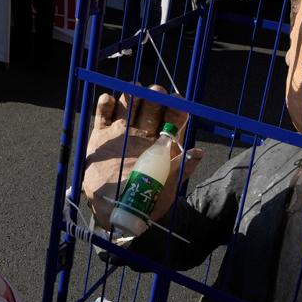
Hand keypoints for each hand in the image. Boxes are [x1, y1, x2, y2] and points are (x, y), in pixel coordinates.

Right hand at [81, 86, 201, 225]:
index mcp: (161, 143)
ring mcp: (122, 133)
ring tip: (134, 92)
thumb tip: (199, 152)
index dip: (175, 108)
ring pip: (128, 104)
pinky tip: (109, 101)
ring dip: (132, 94)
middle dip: (155, 96)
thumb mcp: (168, 185)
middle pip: (151, 106)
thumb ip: (182, 167)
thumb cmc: (145, 198)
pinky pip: (103, 114)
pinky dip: (105, 103)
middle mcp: (142, 133)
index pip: (172, 119)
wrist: (115, 210)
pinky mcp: (102, 136)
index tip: (178, 102)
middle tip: (156, 93)